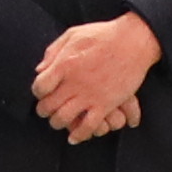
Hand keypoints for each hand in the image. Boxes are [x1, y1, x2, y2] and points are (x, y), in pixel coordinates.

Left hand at [31, 14, 160, 140]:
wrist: (133, 41)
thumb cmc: (103, 35)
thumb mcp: (73, 34)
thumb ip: (53, 51)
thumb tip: (39, 70)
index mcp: (64, 64)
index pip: (39, 87)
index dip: (38, 91)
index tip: (42, 91)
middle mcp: (74, 82)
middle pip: (48, 106)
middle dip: (44, 111)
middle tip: (46, 110)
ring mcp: (90, 95)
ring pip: (64, 119)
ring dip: (58, 123)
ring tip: (59, 121)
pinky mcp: (106, 104)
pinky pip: (88, 127)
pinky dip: (79, 135)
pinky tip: (74, 137)